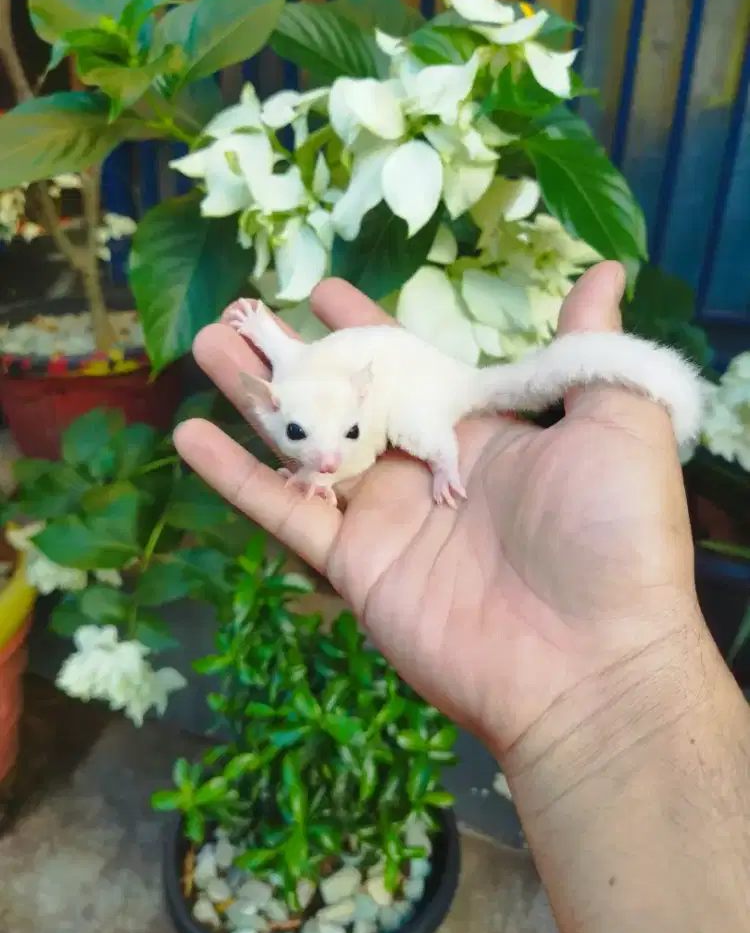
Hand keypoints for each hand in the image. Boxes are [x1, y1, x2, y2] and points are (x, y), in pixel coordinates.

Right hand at [174, 262, 700, 759]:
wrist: (591, 662)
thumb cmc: (613, 536)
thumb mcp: (619, 420)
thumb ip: (588, 347)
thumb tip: (602, 270)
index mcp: (476, 429)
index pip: (409, 365)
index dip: (368, 326)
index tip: (324, 289)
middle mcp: (422, 468)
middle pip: (342, 398)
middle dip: (292, 353)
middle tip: (241, 309)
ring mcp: (384, 518)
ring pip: (301, 443)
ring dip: (252, 396)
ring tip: (206, 344)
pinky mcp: (354, 565)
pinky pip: (284, 513)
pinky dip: (235, 477)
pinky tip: (188, 435)